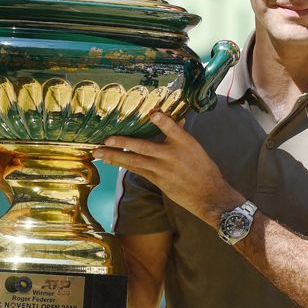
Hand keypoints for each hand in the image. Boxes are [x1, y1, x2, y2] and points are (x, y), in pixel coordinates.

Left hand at [93, 112, 243, 226]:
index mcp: (185, 143)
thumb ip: (177, 132)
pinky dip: (124, 165)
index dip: (163, 121)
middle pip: (144, 147)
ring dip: (115, 157)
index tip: (152, 113)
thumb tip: (164, 118)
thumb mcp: (194, 147)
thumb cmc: (203, 168)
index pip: (173, 129)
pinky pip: (138, 170)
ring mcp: (163, 169)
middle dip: (123, 143)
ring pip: (135, 161)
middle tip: (106, 139)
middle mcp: (172, 155)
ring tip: (99, 152)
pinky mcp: (158, 180)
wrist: (208, 194)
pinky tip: (112, 162)